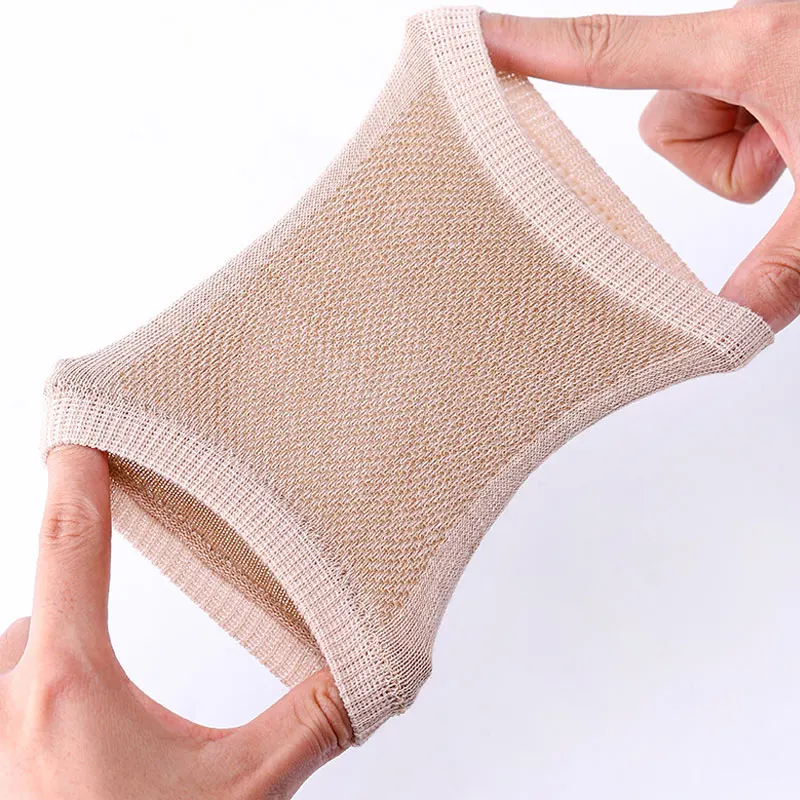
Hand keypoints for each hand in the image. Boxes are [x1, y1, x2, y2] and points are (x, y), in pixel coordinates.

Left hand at [0, 446, 351, 798]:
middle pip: (43, 603)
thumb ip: (313, 717)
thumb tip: (375, 666)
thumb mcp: (243, 790)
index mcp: (69, 685)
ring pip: (17, 652)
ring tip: (101, 678)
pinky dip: (34, 686)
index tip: (80, 426)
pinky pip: (5, 692)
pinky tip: (76, 729)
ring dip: (56, 646)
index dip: (79, 473)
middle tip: (126, 576)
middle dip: (82, 590)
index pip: (72, 543)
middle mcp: (11, 703)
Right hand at [481, 1, 799, 331]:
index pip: (611, 51)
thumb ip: (782, 266)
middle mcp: (745, 31)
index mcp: (750, 50)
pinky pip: (734, 107)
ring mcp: (760, 39)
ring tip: (798, 151)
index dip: (530, 45)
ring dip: (739, 151)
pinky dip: (762, 136)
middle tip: (780, 164)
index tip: (470, 37)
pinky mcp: (775, 52)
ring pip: (697, 120)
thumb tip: (727, 331)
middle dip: (711, 158)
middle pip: (664, 120)